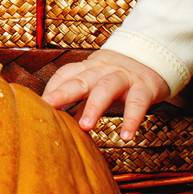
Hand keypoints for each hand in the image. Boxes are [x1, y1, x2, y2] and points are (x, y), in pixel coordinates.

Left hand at [40, 49, 170, 141]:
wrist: (153, 57)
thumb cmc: (118, 78)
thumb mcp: (97, 85)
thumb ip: (80, 102)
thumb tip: (57, 121)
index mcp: (89, 69)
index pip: (66, 74)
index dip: (53, 87)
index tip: (39, 105)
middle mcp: (103, 70)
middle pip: (81, 79)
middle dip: (64, 92)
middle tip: (48, 107)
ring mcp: (124, 77)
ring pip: (106, 88)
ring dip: (95, 107)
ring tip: (85, 127)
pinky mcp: (144, 87)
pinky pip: (137, 102)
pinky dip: (132, 119)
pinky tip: (126, 136)